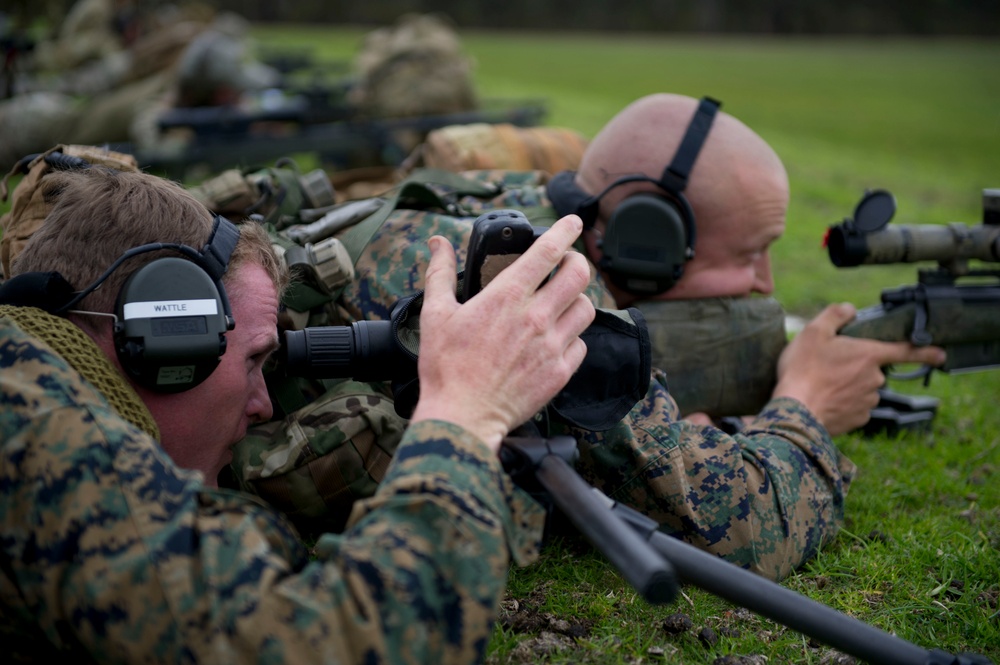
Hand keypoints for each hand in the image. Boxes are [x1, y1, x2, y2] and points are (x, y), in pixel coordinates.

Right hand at [410, 214, 595, 451]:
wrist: (462, 416)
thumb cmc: (446, 366)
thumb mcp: (435, 314)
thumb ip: (440, 273)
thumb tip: (437, 243)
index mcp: (507, 297)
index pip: (548, 251)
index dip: (565, 230)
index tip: (572, 222)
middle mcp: (536, 317)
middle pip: (579, 274)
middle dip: (576, 262)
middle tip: (566, 265)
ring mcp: (551, 346)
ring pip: (586, 308)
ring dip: (576, 300)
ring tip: (560, 303)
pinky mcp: (559, 372)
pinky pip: (581, 345)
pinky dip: (572, 338)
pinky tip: (555, 340)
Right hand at [772, 303, 945, 435]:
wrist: (795, 411)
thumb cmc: (803, 370)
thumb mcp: (813, 332)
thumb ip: (835, 315)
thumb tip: (850, 310)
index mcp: (869, 355)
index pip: (905, 350)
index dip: (926, 351)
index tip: (941, 354)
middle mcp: (875, 379)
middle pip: (871, 369)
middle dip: (855, 367)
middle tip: (828, 366)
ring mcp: (868, 401)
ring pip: (863, 389)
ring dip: (848, 386)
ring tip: (821, 384)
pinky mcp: (858, 419)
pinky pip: (855, 407)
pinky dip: (842, 403)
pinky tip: (824, 399)